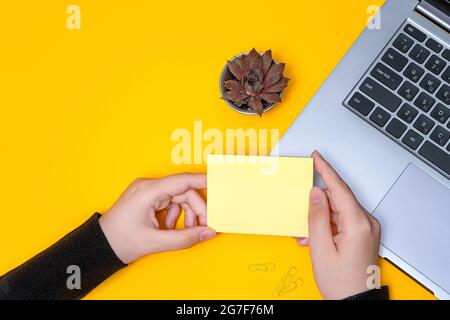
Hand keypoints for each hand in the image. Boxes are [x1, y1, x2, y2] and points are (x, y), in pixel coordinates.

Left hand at [99, 173, 215, 263]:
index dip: (202, 181)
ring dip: (186, 215)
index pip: (182, 181)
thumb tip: (209, 232)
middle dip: (196, 210)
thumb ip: (186, 237)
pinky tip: (170, 228)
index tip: (218, 183)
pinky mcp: (148, 198)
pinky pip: (170, 202)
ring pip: (179, 198)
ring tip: (181, 232)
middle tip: (202, 227)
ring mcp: (148, 191)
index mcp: (148, 191)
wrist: (100, 246)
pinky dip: (176, 216)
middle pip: (184, 192)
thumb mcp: (156, 241)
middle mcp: (149, 187)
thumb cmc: (120, 240)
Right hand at [297, 151, 380, 299]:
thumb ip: (317, 217)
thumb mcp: (321, 249)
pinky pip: (342, 221)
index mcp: (358, 224)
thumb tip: (315, 194)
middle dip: (317, 207)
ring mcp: (366, 229)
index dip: (326, 170)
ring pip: (338, 211)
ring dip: (321, 220)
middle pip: (337, 200)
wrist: (356, 302)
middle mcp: (366, 223)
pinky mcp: (363, 234)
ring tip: (309, 238)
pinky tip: (317, 239)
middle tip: (303, 220)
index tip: (317, 157)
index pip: (339, 188)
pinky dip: (328, 226)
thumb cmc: (342, 282)